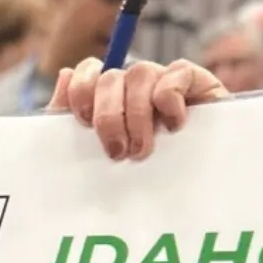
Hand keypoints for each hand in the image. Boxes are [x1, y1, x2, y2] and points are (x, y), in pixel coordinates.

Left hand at [50, 57, 228, 161]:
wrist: (188, 192)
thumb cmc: (134, 177)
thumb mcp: (90, 153)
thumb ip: (66, 116)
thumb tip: (65, 73)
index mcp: (108, 96)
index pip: (89, 70)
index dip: (81, 91)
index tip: (84, 123)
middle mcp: (134, 84)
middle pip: (111, 76)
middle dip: (108, 116)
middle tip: (116, 152)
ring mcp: (165, 81)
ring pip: (140, 73)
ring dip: (137, 115)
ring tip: (142, 151)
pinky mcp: (198, 83)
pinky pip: (177, 73)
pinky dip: (170, 100)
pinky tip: (173, 128)